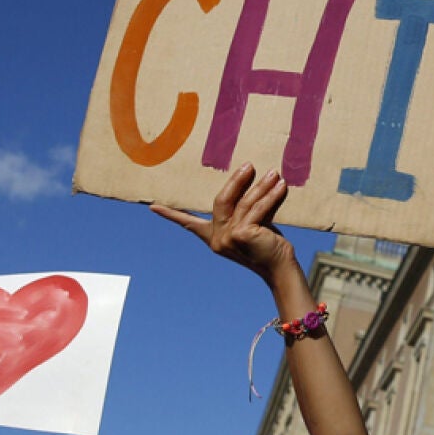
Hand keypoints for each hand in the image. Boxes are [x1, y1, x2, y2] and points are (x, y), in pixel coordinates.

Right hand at [153, 164, 299, 285]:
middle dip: (236, 182)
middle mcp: (217, 239)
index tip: (152, 207)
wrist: (280, 268)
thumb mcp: (253, 225)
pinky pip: (256, 209)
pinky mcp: (241, 235)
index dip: (171, 215)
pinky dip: (271, 196)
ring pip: (244, 203)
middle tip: (249, 166)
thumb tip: (258, 178)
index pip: (189, 224)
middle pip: (221, 201)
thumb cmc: (267, 245)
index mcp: (213, 238)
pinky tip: (281, 186)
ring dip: (260, 186)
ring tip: (273, 174)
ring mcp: (227, 238)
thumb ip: (248, 207)